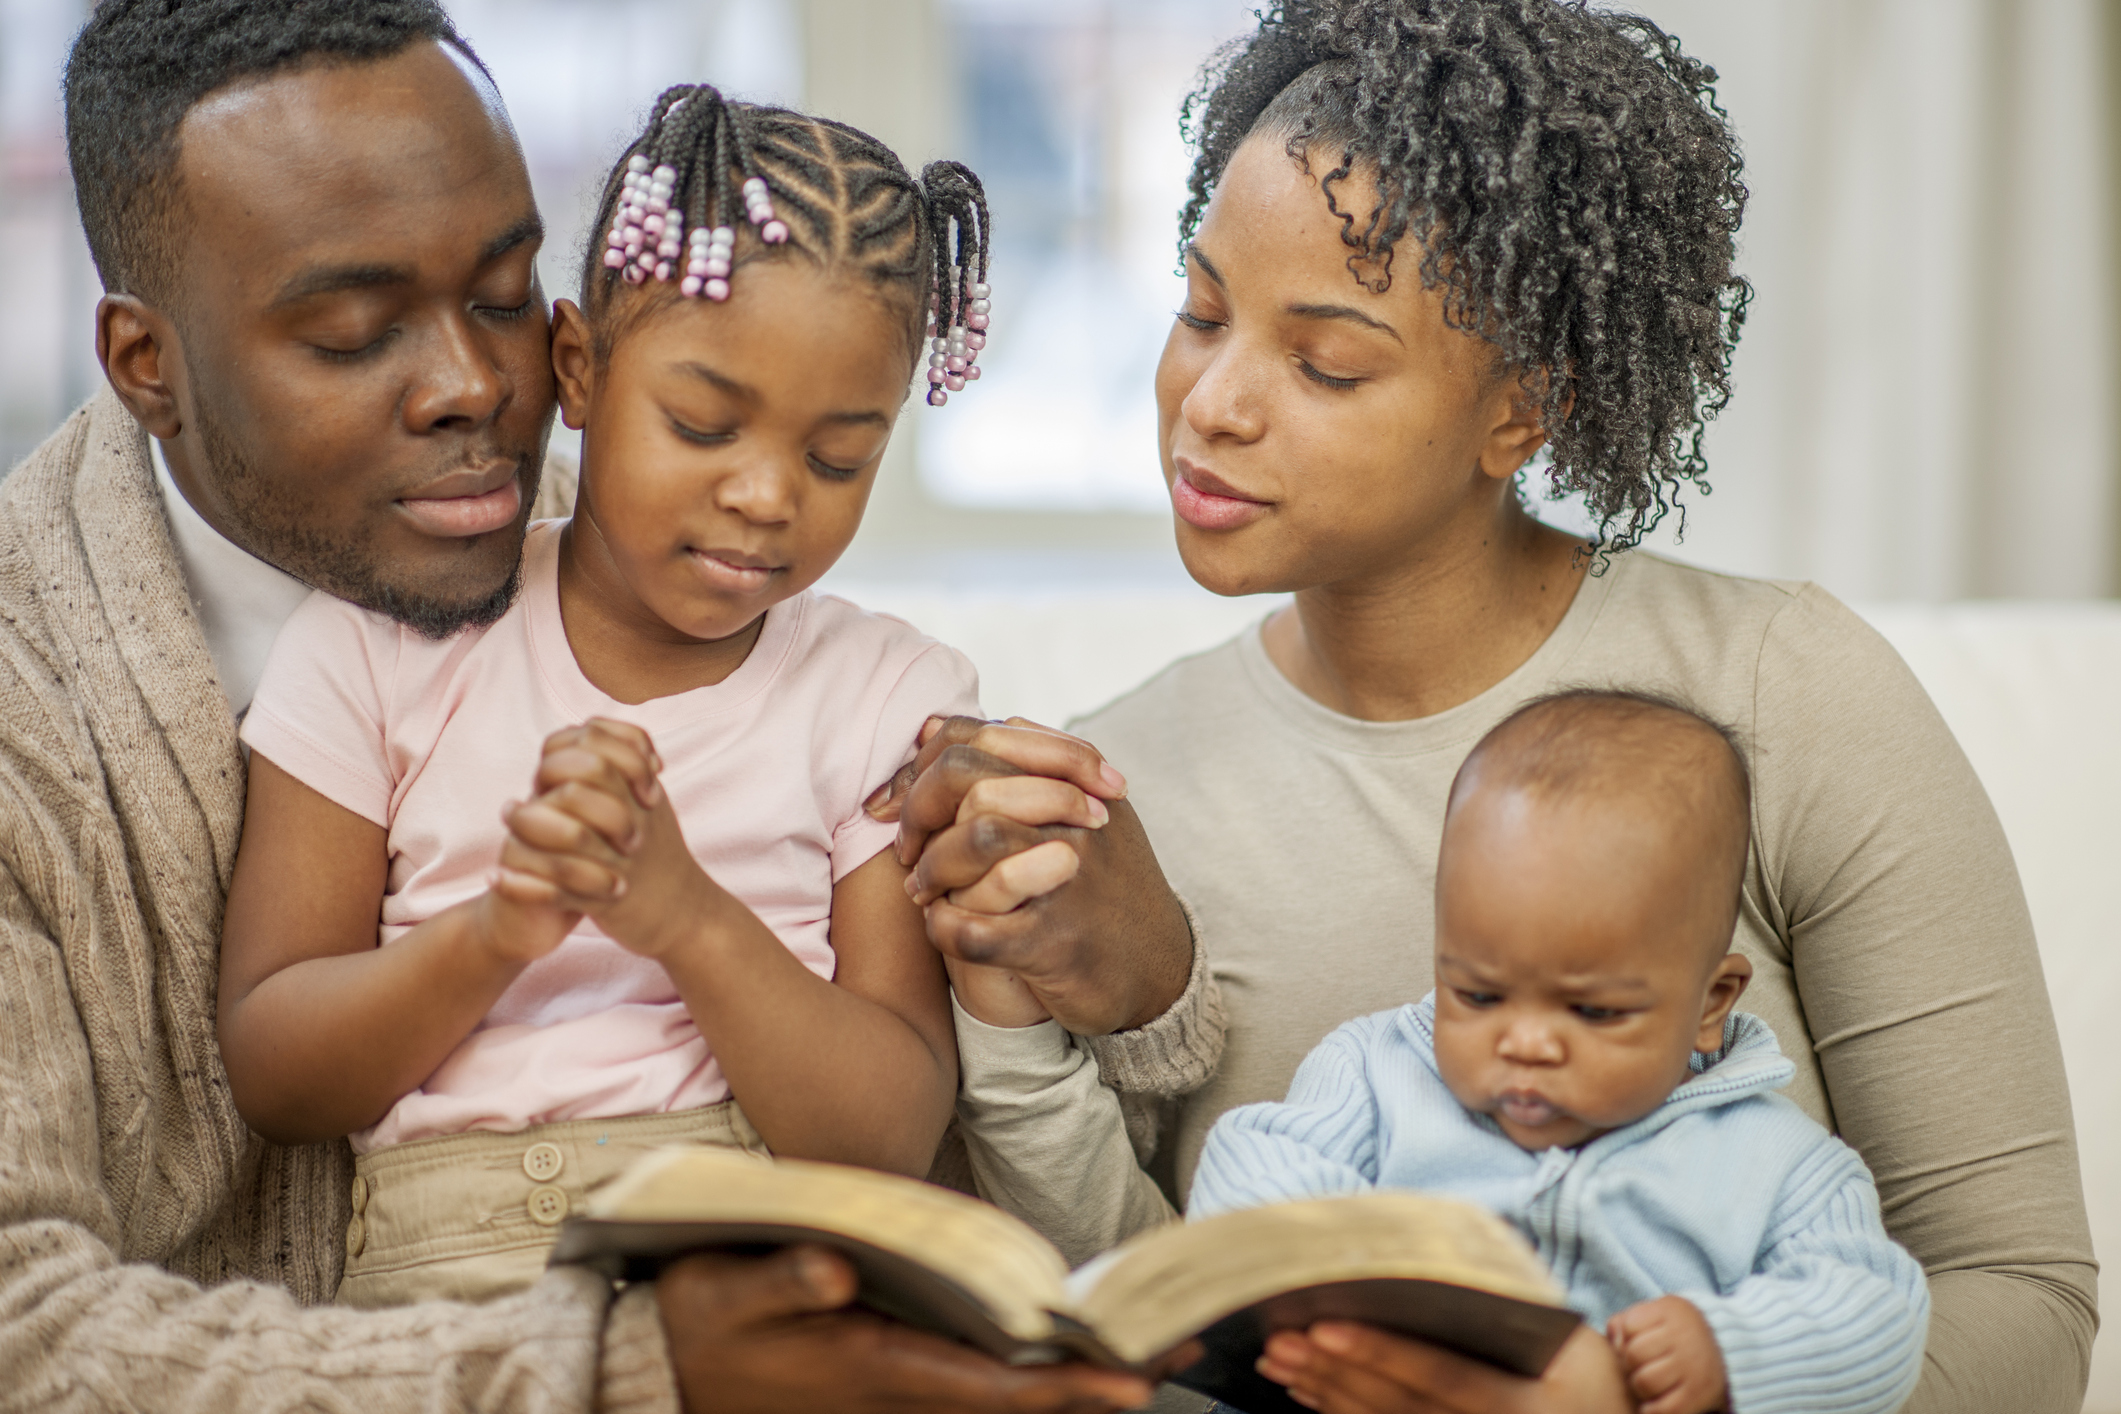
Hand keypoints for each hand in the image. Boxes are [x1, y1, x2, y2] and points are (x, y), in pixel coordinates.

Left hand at [493, 718, 723, 958]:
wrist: (686, 913)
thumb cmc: (658, 854)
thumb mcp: (650, 802)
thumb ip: (624, 766)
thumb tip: (584, 730)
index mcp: (641, 796)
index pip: (599, 748)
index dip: (567, 747)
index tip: (554, 761)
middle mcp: (633, 824)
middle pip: (583, 784)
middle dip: (547, 778)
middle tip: (533, 785)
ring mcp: (618, 864)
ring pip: (567, 836)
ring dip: (527, 824)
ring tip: (508, 816)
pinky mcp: (605, 902)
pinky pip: (556, 892)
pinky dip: (521, 886)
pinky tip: (496, 876)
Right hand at [658, 1245, 1156, 1413]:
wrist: (661, 1368)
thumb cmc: (697, 1321)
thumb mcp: (721, 1290)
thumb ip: (778, 1275)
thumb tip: (838, 1266)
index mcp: (872, 1367)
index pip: (991, 1389)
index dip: (1064, 1387)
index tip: (1131, 1380)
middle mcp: (898, 1389)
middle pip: (1020, 1398)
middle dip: (1099, 1380)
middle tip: (1186, 1349)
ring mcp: (897, 1392)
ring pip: (1006, 1394)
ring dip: (1077, 1374)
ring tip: (1160, 1343)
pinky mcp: (891, 1377)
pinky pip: (980, 1382)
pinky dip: (1035, 1368)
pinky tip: (1072, 1341)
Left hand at [866, 717, 1190, 1034]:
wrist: (1157, 970)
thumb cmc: (1097, 888)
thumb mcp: (1076, 815)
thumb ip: (1008, 769)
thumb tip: (934, 726)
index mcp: (1074, 780)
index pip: (976, 738)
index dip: (921, 767)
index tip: (898, 806)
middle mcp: (1074, 818)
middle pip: (969, 780)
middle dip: (918, 814)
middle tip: (908, 851)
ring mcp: (1067, 876)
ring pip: (973, 839)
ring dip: (930, 868)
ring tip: (921, 889)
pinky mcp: (1054, 941)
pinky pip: (973, 927)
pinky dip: (942, 927)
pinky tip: (942, 927)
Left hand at [1255, 1321, 1630, 1413]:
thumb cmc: (1593, 1382)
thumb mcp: (1574, 1346)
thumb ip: (1513, 1309)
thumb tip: (1439, 1258)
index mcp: (1524, 1405)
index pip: (1441, 1376)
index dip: (1380, 1352)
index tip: (1325, 1325)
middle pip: (1399, 1404)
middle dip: (1334, 1371)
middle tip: (1281, 1340)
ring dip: (1325, 1391)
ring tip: (1278, 1358)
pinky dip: (1340, 1411)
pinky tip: (1306, 1389)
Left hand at [1606, 1297, 1726, 1413]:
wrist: (1727, 1350)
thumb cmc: (1677, 1332)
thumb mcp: (1655, 1314)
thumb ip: (1627, 1321)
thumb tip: (1612, 1340)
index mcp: (1671, 1312)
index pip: (1628, 1326)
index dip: (1624, 1338)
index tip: (1634, 1343)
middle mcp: (1684, 1337)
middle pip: (1633, 1354)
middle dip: (1629, 1364)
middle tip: (1638, 1367)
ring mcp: (1693, 1366)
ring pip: (1644, 1382)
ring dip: (1639, 1387)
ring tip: (1647, 1383)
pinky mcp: (1699, 1393)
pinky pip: (1663, 1409)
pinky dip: (1651, 1410)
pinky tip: (1652, 1403)